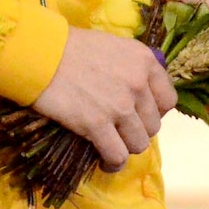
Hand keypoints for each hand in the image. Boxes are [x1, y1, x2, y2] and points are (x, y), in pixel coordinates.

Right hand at [32, 27, 176, 172]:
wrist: (41, 53)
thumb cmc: (72, 46)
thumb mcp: (112, 46)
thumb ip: (132, 67)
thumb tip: (142, 92)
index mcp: (143, 60)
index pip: (168, 99)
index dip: (154, 110)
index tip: (139, 113)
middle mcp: (137, 83)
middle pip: (153, 125)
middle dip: (137, 129)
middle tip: (119, 127)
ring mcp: (119, 105)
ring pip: (139, 144)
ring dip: (125, 146)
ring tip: (111, 144)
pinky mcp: (97, 125)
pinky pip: (117, 156)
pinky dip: (112, 162)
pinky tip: (103, 159)